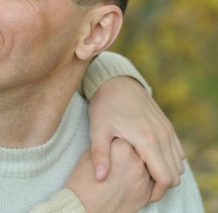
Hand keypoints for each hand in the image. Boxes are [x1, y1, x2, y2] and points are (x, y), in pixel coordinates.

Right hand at [66, 139, 151, 212]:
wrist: (84, 206)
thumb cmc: (83, 179)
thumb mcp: (89, 155)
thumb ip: (107, 146)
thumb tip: (115, 143)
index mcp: (121, 147)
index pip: (125, 137)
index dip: (117, 141)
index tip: (111, 146)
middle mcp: (136, 161)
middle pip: (139, 151)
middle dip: (131, 153)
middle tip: (117, 159)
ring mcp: (143, 178)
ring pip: (147, 166)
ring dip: (139, 166)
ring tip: (122, 170)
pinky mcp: (146, 193)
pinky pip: (150, 182)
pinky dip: (141, 179)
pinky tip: (128, 180)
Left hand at [88, 76, 184, 200]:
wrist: (116, 82)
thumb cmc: (105, 106)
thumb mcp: (97, 130)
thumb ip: (100, 155)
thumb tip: (100, 178)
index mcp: (147, 141)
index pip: (165, 178)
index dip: (156, 191)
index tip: (142, 193)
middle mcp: (163, 137)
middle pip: (175, 174)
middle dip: (161, 184)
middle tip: (141, 185)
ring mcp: (167, 131)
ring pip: (178, 163)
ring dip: (166, 171)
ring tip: (143, 172)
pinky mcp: (168, 126)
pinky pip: (177, 151)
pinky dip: (168, 160)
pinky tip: (148, 159)